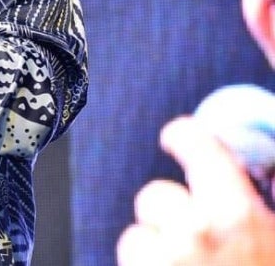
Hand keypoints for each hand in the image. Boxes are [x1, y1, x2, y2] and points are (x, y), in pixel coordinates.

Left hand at [117, 115, 274, 265]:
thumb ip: (269, 200)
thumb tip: (272, 172)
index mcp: (236, 215)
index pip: (196, 144)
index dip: (184, 136)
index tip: (176, 135)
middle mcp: (195, 231)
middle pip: (155, 196)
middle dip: (170, 214)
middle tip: (196, 240)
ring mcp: (164, 258)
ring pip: (136, 234)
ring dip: (154, 247)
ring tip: (185, 265)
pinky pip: (129, 260)